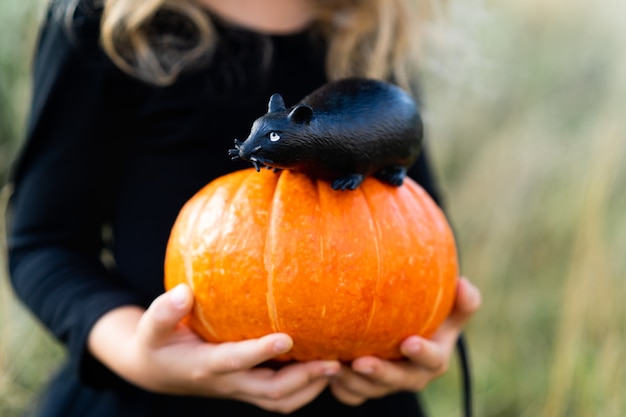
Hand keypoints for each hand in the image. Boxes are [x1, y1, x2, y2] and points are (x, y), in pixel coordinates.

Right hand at [88, 284, 340, 413]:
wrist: (157, 372)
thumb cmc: (156, 343)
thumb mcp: (150, 328)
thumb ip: (164, 311)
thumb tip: (183, 292)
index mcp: (205, 365)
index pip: (236, 360)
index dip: (260, 352)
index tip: (287, 338)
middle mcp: (228, 382)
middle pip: (271, 391)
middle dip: (303, 379)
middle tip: (333, 362)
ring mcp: (240, 388)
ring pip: (280, 401)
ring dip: (310, 388)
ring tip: (338, 367)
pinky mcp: (248, 386)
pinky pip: (280, 396)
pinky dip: (305, 387)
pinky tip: (323, 366)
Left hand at [329, 277, 480, 405]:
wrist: (405, 334)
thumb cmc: (430, 318)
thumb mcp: (449, 310)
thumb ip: (463, 300)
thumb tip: (464, 284)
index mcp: (434, 358)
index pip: (433, 360)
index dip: (422, 353)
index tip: (408, 342)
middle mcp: (411, 376)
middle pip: (397, 380)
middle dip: (380, 373)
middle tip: (361, 362)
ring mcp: (386, 385)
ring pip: (369, 390)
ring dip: (352, 381)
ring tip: (335, 365)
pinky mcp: (364, 389)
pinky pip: (350, 395)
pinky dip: (338, 387)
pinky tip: (325, 371)